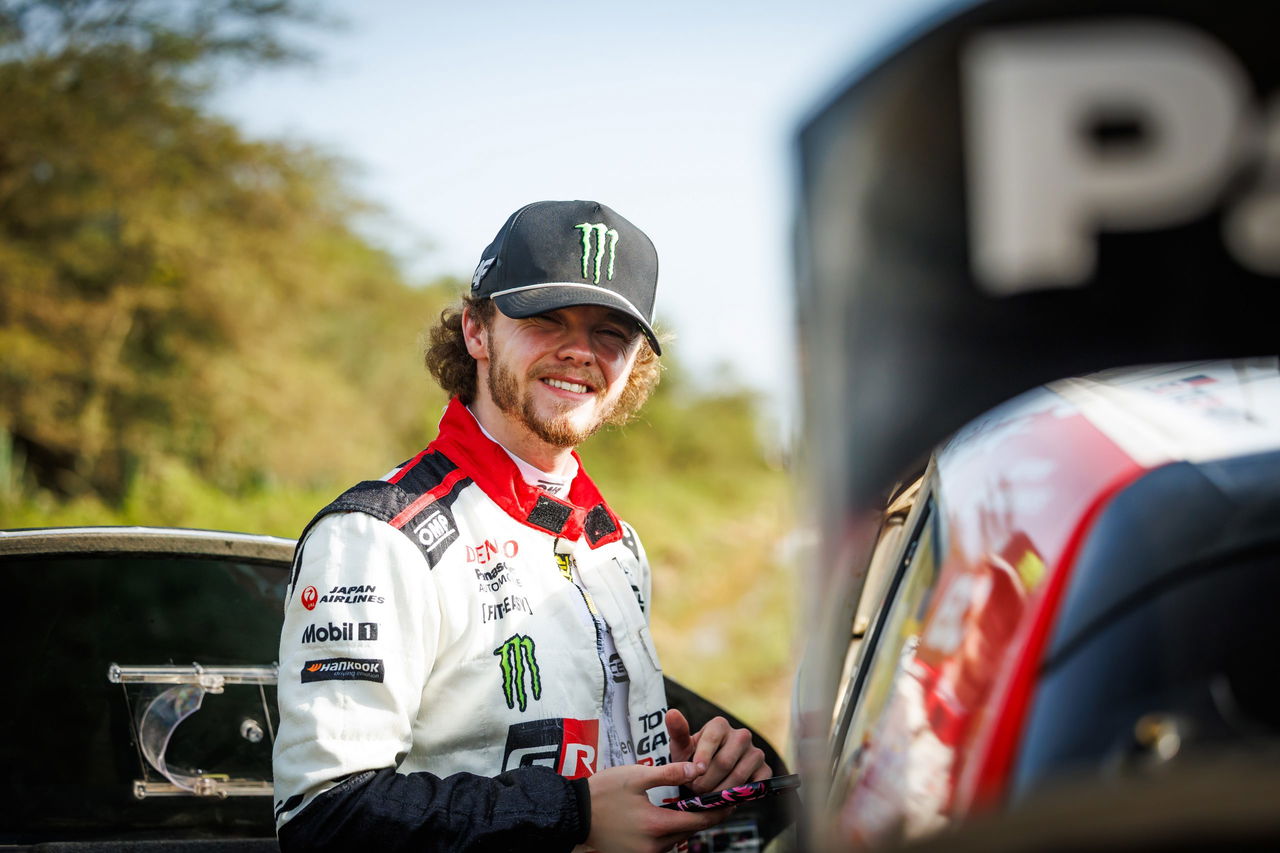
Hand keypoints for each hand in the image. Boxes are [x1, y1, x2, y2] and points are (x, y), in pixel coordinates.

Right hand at [585, 761, 729, 852]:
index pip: (700, 820)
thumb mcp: (636, 776)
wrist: (573, 814)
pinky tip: (670, 814)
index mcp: (657, 825)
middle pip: (692, 831)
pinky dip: (671, 830)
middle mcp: (655, 846)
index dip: (719, 809)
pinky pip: (664, 844)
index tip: (732, 798)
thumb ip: (669, 773)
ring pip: (678, 838)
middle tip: (718, 798)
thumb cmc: (603, 792)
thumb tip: (698, 769)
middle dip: (706, 815)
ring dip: (688, 822)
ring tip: (695, 803)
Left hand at [666, 709, 769, 794]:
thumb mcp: (681, 747)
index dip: (702, 758)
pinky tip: (726, 797)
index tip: (696, 772)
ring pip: (738, 775)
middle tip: (695, 790)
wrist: (708, 776)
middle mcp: (741, 735)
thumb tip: (671, 713)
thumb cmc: (691, 758)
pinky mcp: (765, 768)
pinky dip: (739, 795)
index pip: (712, 740)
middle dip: (707, 781)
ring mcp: (755, 752)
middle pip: (724, 762)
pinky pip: (754, 784)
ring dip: (720, 791)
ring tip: (706, 796)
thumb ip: (677, 732)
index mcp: (719, 725)